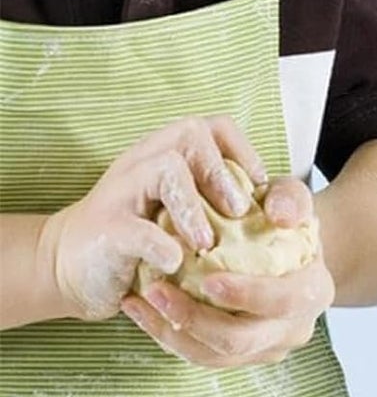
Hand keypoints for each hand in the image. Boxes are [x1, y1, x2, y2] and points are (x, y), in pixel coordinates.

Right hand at [40, 116, 268, 322]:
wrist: (76, 269)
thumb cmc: (147, 239)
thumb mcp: (188, 216)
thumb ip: (227, 206)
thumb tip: (281, 215)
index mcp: (169, 153)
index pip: (214, 126)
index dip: (243, 150)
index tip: (259, 186)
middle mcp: (144, 161)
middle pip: (189, 133)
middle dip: (221, 172)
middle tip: (239, 211)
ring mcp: (121, 191)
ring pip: (164, 169)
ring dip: (194, 206)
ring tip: (207, 242)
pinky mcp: (103, 229)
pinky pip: (135, 228)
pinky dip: (161, 245)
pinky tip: (176, 263)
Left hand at [120, 177, 334, 367]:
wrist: (281, 251)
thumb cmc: (281, 220)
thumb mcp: (289, 198)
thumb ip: (290, 198)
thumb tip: (280, 216)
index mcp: (314, 293)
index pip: (282, 301)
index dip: (247, 295)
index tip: (208, 280)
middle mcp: (293, 329)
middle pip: (241, 339)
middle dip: (194, 318)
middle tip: (156, 290)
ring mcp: (265, 348)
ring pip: (213, 356)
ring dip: (171, 329)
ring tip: (140, 299)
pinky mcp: (238, 357)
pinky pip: (197, 356)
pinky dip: (165, 334)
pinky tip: (141, 308)